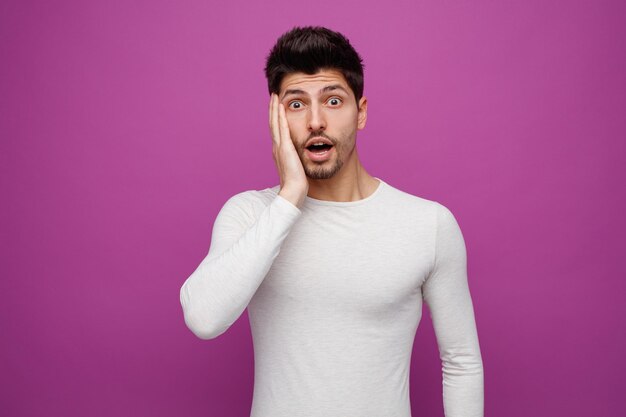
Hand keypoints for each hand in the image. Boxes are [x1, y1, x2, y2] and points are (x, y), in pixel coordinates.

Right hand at [269, 93, 307, 207]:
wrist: (293, 192)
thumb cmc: (296, 184)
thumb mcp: (296, 167)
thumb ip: (296, 159)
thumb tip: (300, 157)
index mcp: (279, 151)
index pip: (277, 130)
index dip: (276, 117)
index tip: (277, 106)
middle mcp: (277, 147)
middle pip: (273, 123)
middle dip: (273, 109)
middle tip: (273, 95)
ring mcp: (279, 147)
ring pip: (275, 123)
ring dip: (275, 108)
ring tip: (275, 96)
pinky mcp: (285, 148)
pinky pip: (282, 128)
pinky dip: (281, 117)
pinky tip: (282, 107)